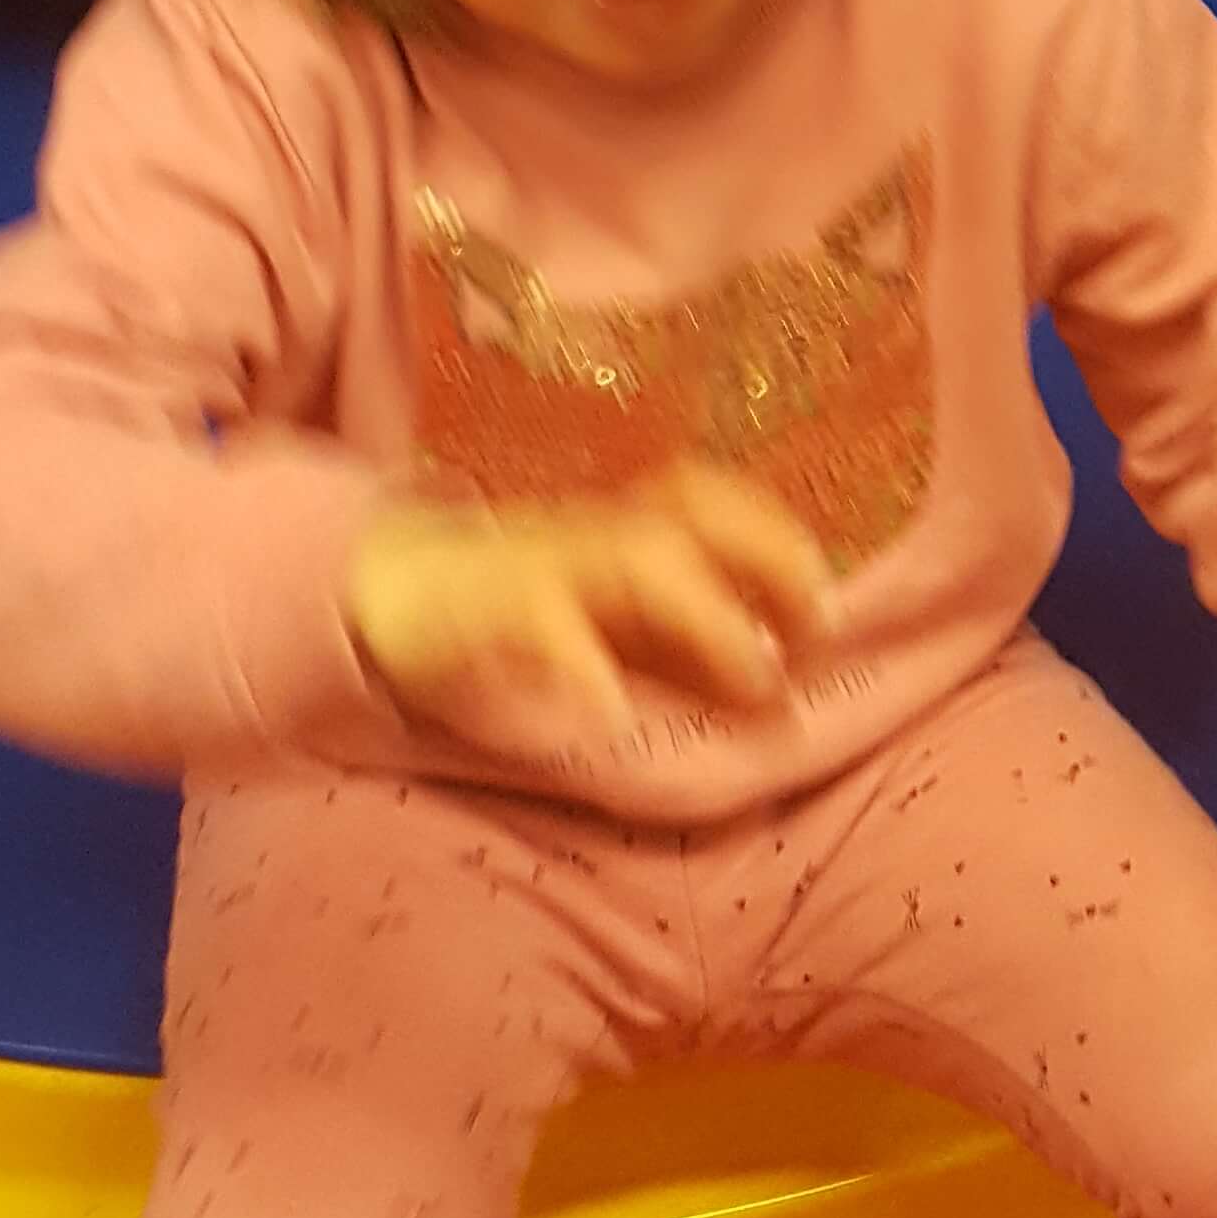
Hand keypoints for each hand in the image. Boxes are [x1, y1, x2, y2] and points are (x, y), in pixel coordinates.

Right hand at [349, 462, 832, 739]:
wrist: (385, 593)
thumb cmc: (518, 611)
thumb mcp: (608, 621)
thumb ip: (682, 645)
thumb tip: (779, 690)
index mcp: (622, 528)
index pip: (714, 503)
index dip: (780, 541)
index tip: (831, 610)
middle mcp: (592, 533)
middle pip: (693, 510)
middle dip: (769, 557)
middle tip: (812, 634)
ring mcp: (542, 562)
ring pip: (634, 559)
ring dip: (707, 616)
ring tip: (754, 677)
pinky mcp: (486, 607)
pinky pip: (539, 625)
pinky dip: (580, 666)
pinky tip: (612, 714)